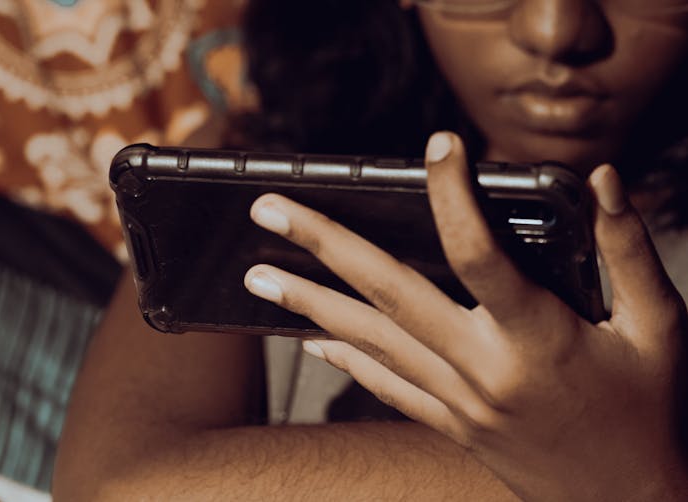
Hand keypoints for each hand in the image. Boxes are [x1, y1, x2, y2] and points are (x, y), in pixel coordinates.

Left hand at [243, 132, 687, 500]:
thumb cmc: (651, 415)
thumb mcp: (660, 328)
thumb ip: (626, 250)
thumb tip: (603, 183)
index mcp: (538, 337)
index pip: (478, 252)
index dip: (453, 194)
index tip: (437, 148)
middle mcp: (484, 368)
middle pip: (388, 293)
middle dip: (322, 245)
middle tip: (269, 211)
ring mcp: (459, 401)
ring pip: (369, 342)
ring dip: (310, 303)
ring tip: (258, 276)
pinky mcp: (451, 423)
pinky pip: (385, 387)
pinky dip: (343, 360)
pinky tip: (309, 341)